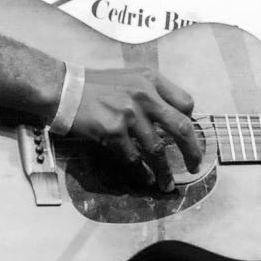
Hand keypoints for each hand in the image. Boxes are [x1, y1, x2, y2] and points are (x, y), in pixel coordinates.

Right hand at [68, 66, 201, 190]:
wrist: (65, 89)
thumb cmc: (97, 85)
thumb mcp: (131, 77)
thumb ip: (152, 92)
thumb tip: (172, 117)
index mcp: (152, 79)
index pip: (186, 103)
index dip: (190, 122)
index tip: (189, 137)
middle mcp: (145, 95)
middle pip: (181, 127)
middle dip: (192, 151)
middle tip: (195, 166)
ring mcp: (129, 114)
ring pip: (157, 149)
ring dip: (165, 171)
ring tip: (167, 183)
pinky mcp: (113, 131)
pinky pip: (134, 158)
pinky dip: (142, 172)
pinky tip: (146, 179)